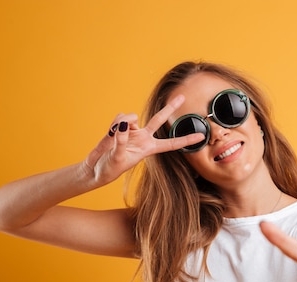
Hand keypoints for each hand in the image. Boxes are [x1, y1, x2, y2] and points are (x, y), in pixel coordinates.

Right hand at [84, 95, 203, 184]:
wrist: (96, 169)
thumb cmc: (109, 169)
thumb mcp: (117, 157)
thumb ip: (121, 140)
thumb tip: (123, 125)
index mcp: (149, 149)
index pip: (171, 144)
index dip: (186, 139)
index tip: (201, 136)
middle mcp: (143, 137)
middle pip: (159, 119)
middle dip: (170, 108)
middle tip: (182, 97)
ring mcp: (132, 131)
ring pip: (131, 117)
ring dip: (123, 124)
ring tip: (114, 136)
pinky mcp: (120, 127)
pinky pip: (120, 118)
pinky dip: (114, 124)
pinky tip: (110, 133)